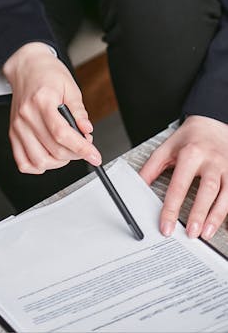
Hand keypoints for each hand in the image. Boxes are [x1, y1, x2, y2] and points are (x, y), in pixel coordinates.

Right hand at [3, 43, 101, 173]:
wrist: (26, 67)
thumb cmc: (47, 74)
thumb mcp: (70, 87)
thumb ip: (79, 111)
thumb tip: (87, 131)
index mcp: (41, 101)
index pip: (62, 133)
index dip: (81, 148)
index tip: (95, 156)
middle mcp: (26, 115)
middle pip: (54, 149)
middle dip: (76, 154)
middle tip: (84, 145)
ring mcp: (17, 126)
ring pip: (39, 161)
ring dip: (58, 162)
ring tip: (66, 149)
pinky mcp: (13, 134)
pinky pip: (23, 162)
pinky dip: (38, 166)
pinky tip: (49, 156)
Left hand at [139, 115, 227, 239]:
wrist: (212, 123)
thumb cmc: (189, 138)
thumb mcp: (167, 147)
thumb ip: (152, 167)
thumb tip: (139, 185)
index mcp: (191, 154)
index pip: (179, 184)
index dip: (171, 207)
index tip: (166, 225)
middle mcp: (211, 161)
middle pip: (207, 190)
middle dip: (199, 214)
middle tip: (190, 233)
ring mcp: (227, 168)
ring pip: (225, 195)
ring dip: (216, 217)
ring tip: (205, 233)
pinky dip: (227, 211)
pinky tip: (222, 224)